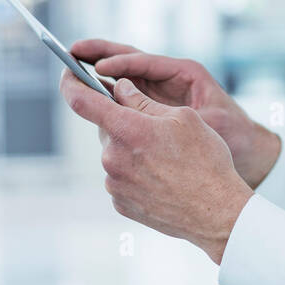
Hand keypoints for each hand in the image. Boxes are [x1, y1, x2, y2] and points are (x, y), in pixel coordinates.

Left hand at [60, 71, 254, 263]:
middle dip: (123, 120)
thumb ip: (143, 102)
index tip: (68, 72)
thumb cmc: (205, 160)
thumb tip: (120, 89)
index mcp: (127, 129)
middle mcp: (113, 157)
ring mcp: (114, 184)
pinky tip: (162, 176)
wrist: (216, 212)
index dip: (71, 82)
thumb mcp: (182, 118)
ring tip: (167, 157)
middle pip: (106, 127)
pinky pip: (120, 176)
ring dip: (132, 147)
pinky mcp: (120, 203)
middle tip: (154, 126)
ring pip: (115, 152)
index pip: (82, 100)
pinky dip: (135, 170)